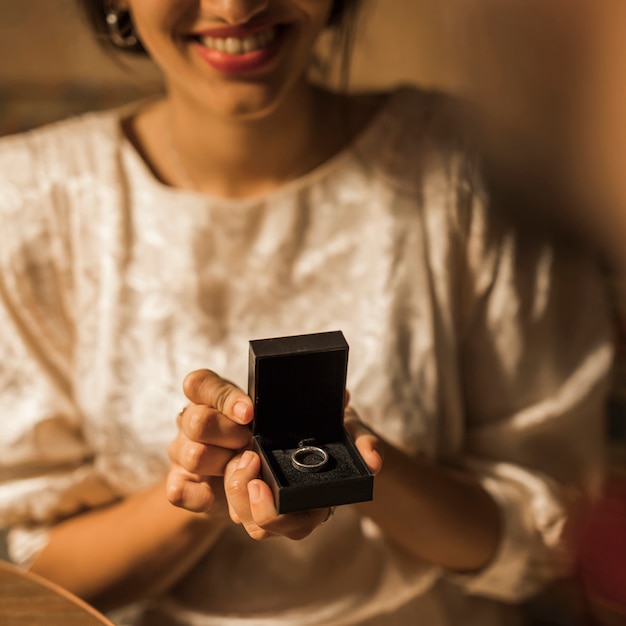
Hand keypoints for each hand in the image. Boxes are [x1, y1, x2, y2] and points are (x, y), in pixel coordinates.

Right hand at [166, 369, 253, 516]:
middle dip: (231, 436)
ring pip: (194, 456)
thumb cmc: (251, 436)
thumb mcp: (256, 417)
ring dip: (223, 465)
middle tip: (249, 443)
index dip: (225, 398)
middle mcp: (188, 420)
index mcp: (206, 396)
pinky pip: (177, 491)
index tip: (248, 414)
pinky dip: (198, 495)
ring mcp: (181, 452)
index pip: (199, 384)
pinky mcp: (179, 484)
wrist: (245, 477)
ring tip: (240, 465)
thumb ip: (248, 410)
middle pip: (199, 423)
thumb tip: (248, 412)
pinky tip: (214, 494)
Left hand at [223, 401, 383, 540]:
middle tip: (245, 461)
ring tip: (238, 457)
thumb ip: (365, 443)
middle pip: (259, 527)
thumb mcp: (352, 429)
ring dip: (232, 489)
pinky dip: (224, 483)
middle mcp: (292, 511)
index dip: (271, 512)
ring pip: (240, 516)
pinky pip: (230, 500)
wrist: (318, 421)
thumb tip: (374, 461)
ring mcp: (268, 503)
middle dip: (243, 499)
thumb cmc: (337, 429)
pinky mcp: (249, 491)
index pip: (293, 525)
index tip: (257, 482)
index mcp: (317, 502)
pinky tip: (230, 460)